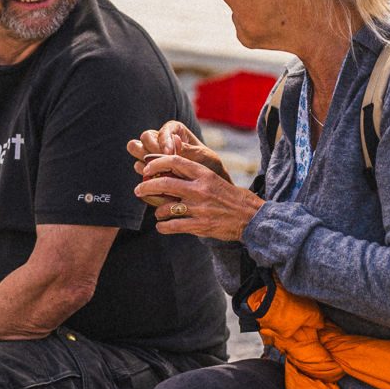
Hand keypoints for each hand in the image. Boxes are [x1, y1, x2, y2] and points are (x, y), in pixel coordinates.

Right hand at [127, 120, 229, 184]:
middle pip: (145, 137)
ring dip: (143, 159)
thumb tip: (175, 141)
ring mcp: (152, 152)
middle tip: (160, 161)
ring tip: (155, 170)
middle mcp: (161, 139)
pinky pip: (138, 166)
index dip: (163, 140)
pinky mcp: (148, 166)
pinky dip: (144, 173)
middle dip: (150, 148)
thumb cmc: (208, 166)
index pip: (164, 130)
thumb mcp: (204, 157)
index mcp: (175, 130)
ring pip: (135, 148)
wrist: (207, 184)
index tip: (169, 153)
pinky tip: (155, 180)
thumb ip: (189, 150)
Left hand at [135, 152, 262, 241]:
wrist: (251, 217)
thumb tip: (171, 165)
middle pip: (164, 184)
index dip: (156, 163)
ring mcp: (199, 208)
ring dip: (157, 211)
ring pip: (166, 208)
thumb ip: (194, 173)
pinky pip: (173, 226)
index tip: (146, 168)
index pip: (175, 161)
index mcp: (204, 174)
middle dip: (146, 187)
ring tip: (158, 214)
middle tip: (138, 190)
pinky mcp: (200, 226)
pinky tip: (162, 227)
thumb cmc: (231, 197)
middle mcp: (200, 189)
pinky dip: (163, 227)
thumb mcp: (214, 178)